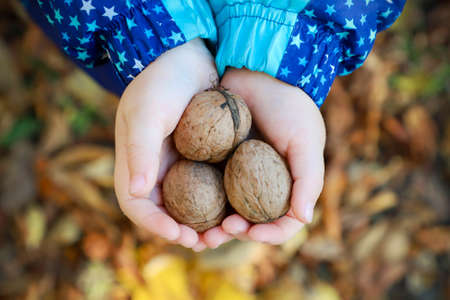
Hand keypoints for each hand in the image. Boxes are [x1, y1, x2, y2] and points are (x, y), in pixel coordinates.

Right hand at [114, 39, 228, 249]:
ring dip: (203, 221)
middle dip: (184, 231)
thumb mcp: (148, 113)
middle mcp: (154, 169)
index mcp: (134, 163)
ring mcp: (177, 164)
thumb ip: (141, 151)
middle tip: (209, 242)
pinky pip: (206, 185)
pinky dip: (217, 200)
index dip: (156, 226)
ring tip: (226, 232)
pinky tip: (235, 207)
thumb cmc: (162, 81)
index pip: (137, 206)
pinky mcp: (198, 156)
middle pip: (164, 212)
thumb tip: (138, 193)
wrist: (186, 55)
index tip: (182, 235)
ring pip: (187, 203)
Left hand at [211, 68, 325, 244]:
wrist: (257, 70)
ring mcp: (237, 172)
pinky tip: (187, 209)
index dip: (269, 234)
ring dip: (213, 225)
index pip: (282, 222)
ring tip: (199, 231)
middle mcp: (262, 182)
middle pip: (250, 221)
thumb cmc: (288, 105)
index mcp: (288, 183)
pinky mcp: (216, 159)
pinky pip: (207, 187)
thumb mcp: (305, 140)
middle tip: (216, 234)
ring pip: (225, 210)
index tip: (253, 233)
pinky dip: (199, 201)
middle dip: (235, 233)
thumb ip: (308, 179)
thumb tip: (303, 219)